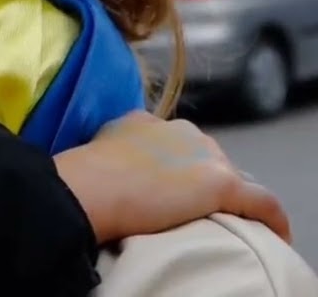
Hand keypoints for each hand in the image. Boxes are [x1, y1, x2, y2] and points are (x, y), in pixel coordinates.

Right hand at [53, 110, 289, 244]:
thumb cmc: (80, 176)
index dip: (174, 167)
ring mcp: (203, 154)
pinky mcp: (221, 183)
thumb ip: (113, 153)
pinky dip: (270, 217)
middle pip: (206, 157)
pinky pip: (260, 201)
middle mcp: (179, 130)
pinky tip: (272, 231)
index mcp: (145, 121)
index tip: (166, 187)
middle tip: (190, 208)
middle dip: (202, 180)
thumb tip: (113, 168)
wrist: (88, 187)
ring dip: (228, 197)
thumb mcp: (95, 153)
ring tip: (221, 220)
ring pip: (232, 177)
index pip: (174, 144)